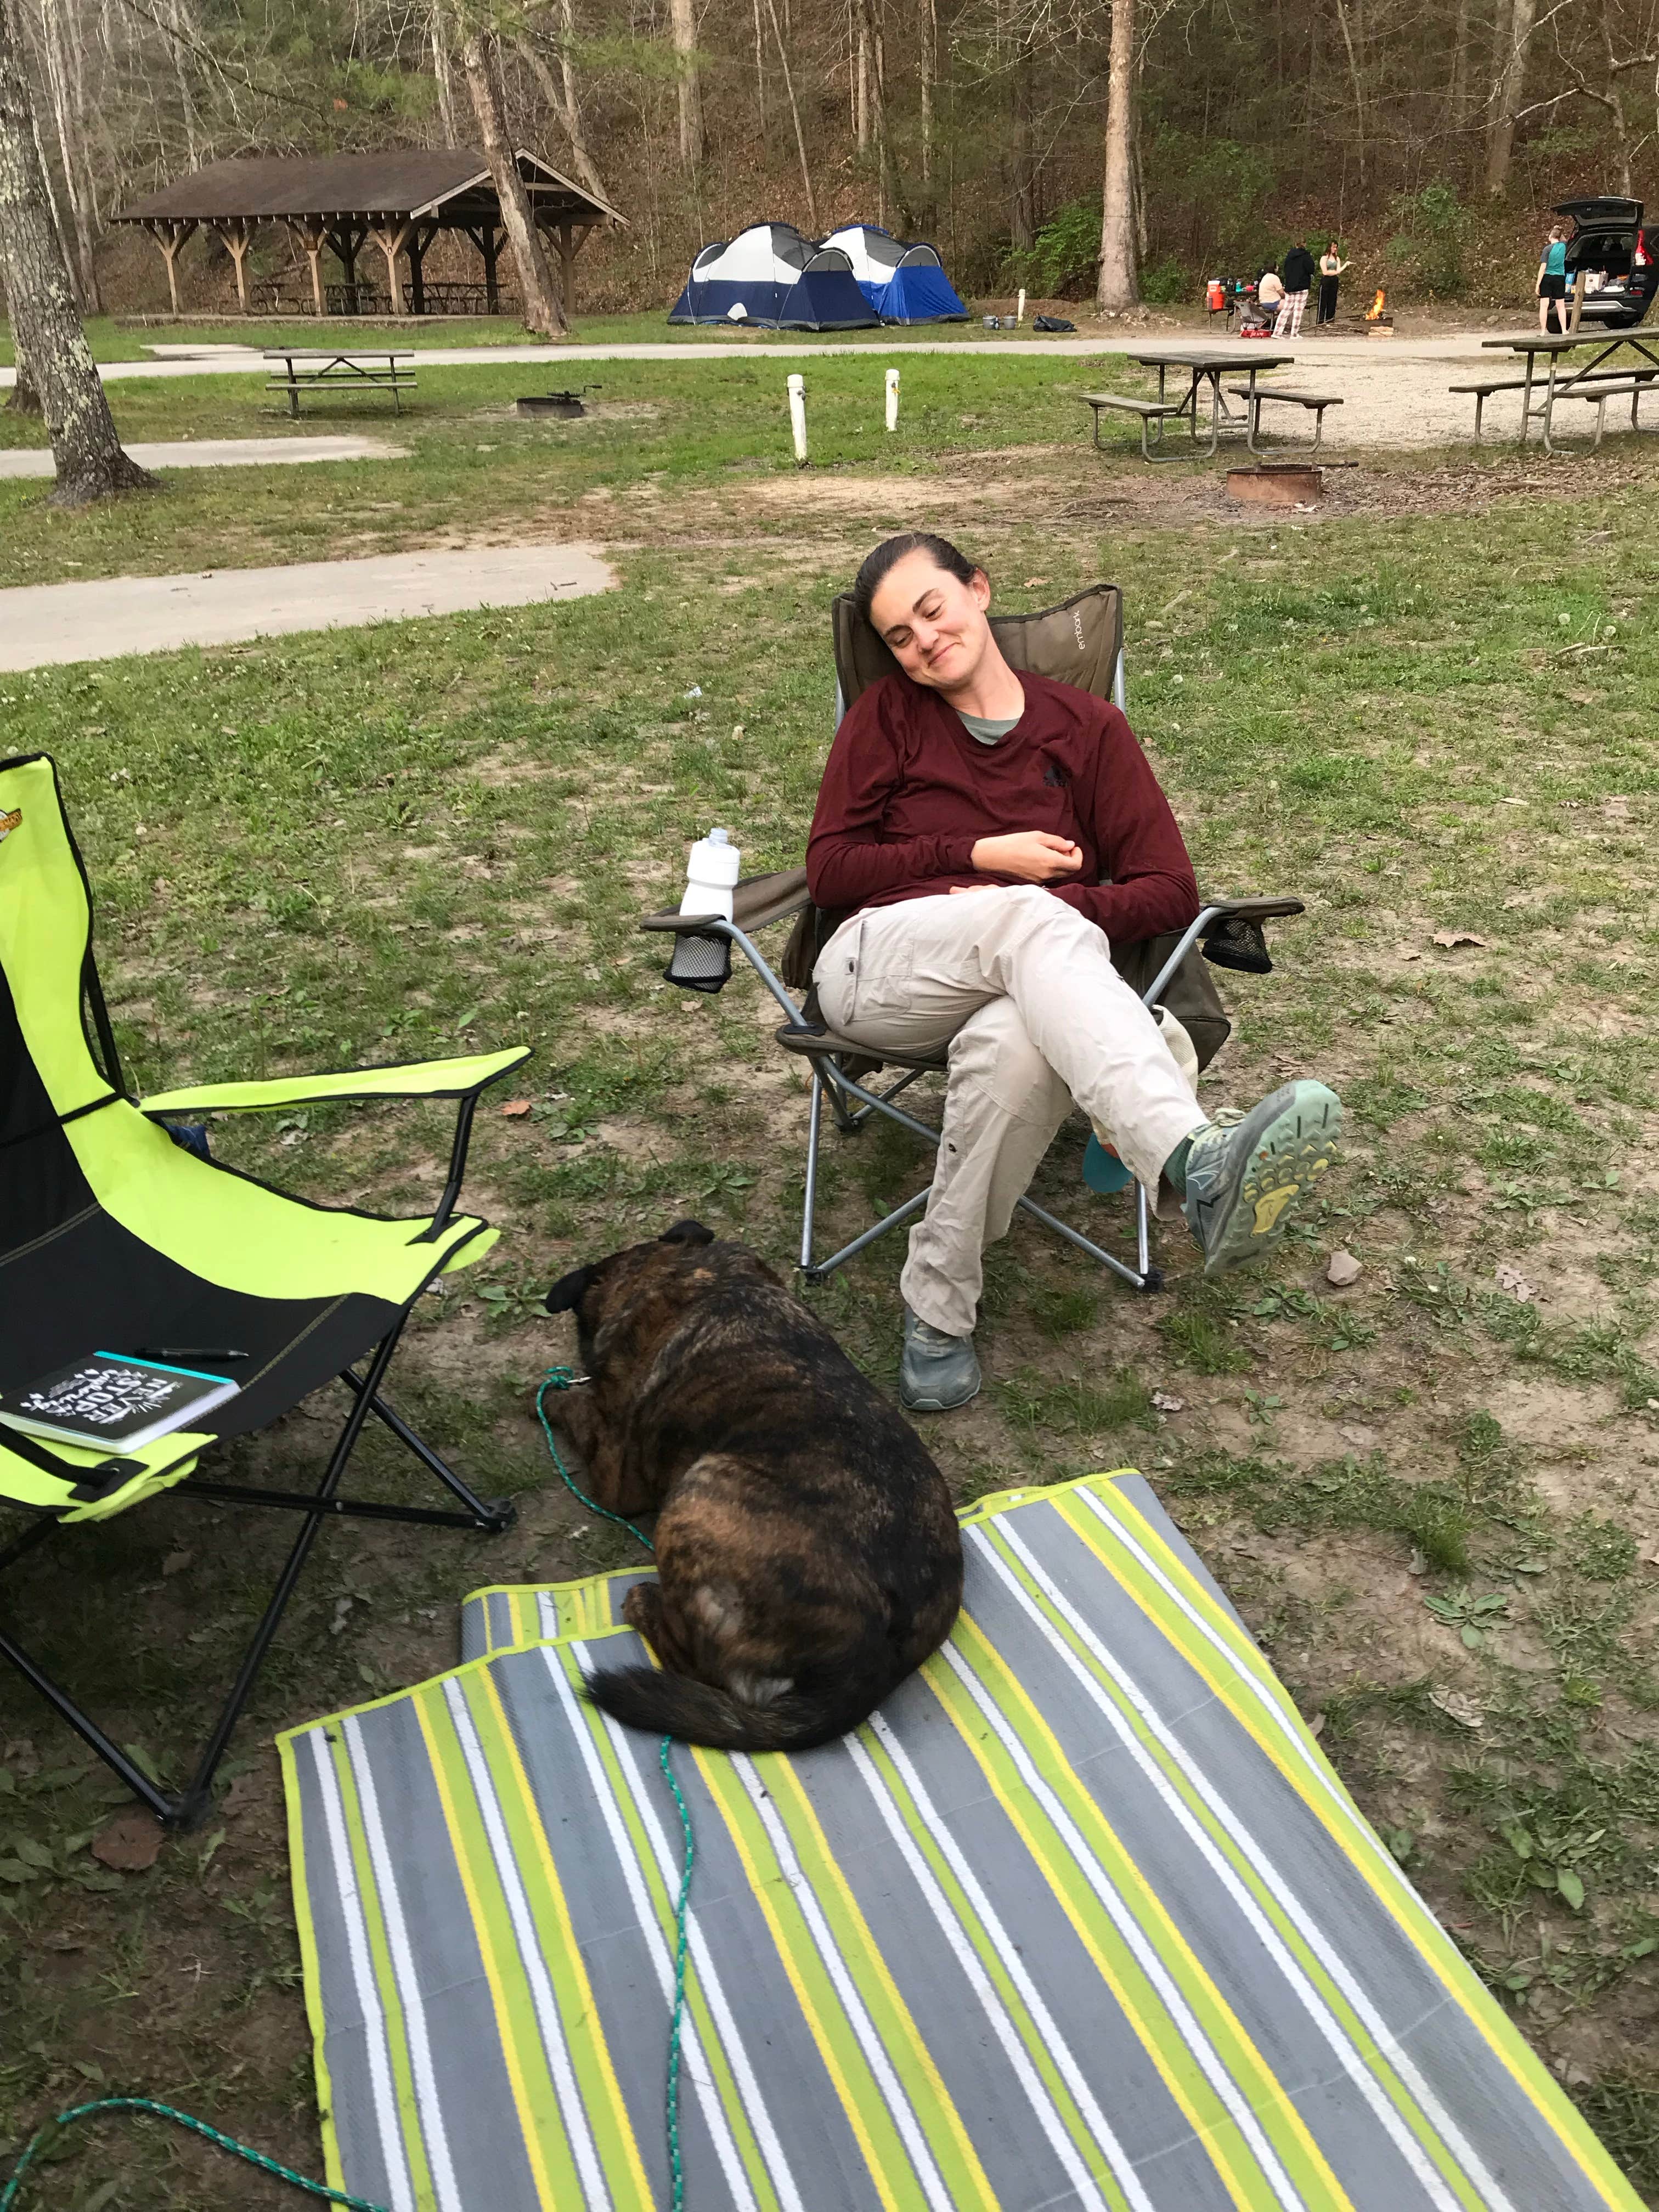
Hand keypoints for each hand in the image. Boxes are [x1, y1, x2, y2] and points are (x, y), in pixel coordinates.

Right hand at [968, 831, 1083, 882]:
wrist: (992, 857)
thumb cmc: (1014, 843)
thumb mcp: (1037, 836)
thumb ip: (1057, 842)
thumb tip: (1070, 845)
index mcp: (1051, 862)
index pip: (1076, 866)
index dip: (1078, 856)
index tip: (1072, 847)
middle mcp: (1048, 875)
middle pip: (1070, 872)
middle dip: (1070, 860)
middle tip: (1062, 848)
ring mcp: (1040, 881)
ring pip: (1059, 876)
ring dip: (1060, 865)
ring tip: (1049, 853)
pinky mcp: (1033, 883)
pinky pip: (1049, 878)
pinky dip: (1051, 869)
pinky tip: (1040, 860)